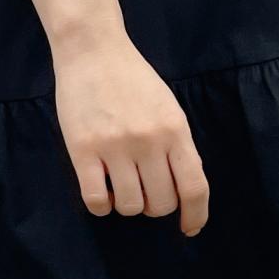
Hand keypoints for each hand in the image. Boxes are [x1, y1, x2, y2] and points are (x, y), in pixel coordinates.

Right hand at [53, 31, 209, 235]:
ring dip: (128, 206)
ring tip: (121, 187)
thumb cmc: (133, 79)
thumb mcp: (168, 108)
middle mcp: (148, 141)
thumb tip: (183, 188)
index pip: (194, 187)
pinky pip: (96, 200)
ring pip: (130, 206)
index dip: (195, 215)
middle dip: (156, 207)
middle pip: (161, 203)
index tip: (189, 228)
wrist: (93, 51)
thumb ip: (177, 145)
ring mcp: (114, 146)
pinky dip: (102, 206)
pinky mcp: (82, 149)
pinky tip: (102, 192)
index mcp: (175, 130)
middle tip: (146, 192)